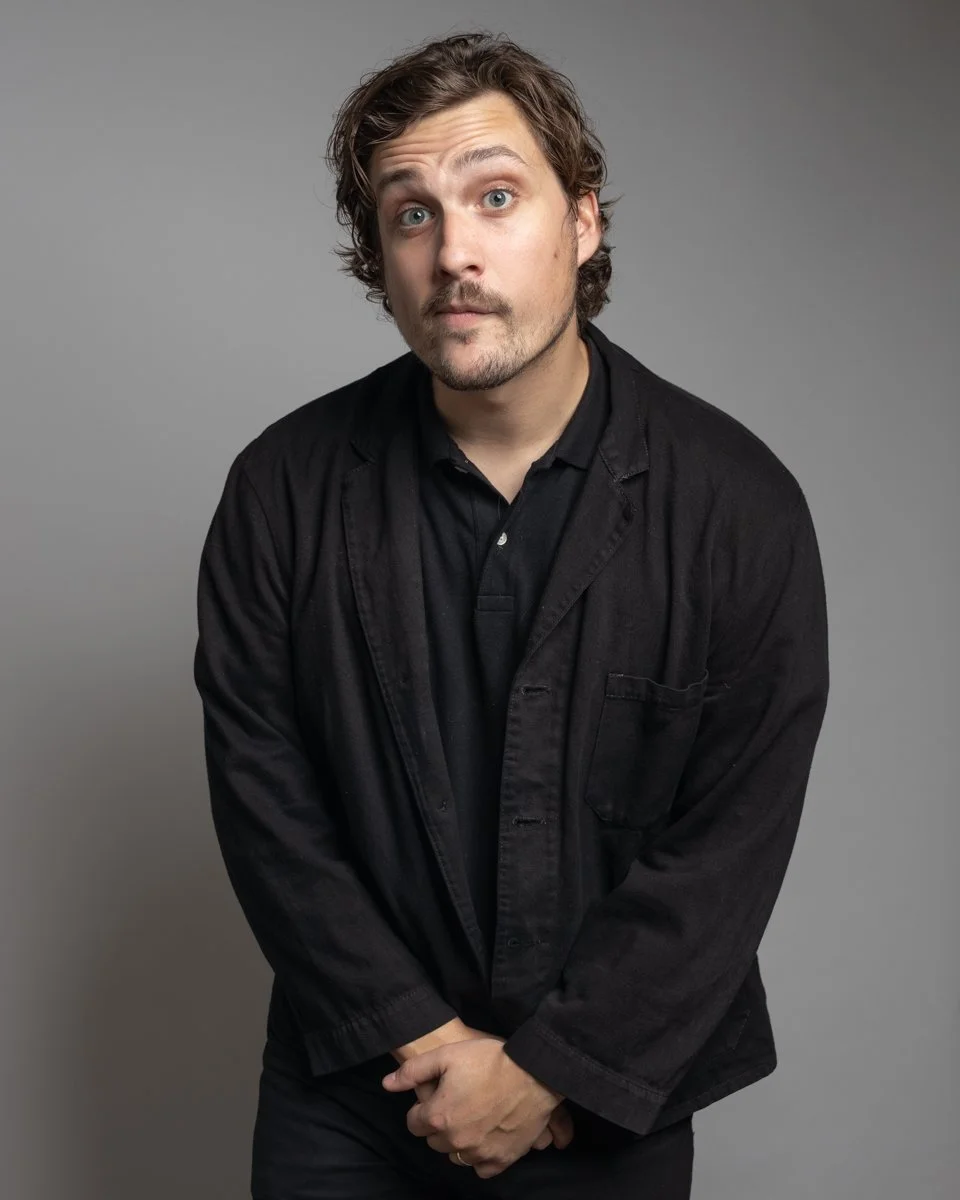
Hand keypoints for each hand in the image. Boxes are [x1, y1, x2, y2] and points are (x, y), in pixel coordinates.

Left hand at [381, 1037, 567, 1178]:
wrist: (534, 1073)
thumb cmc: (490, 1060)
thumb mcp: (447, 1054)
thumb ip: (413, 1071)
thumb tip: (387, 1084)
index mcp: (438, 1117)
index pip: (413, 1124)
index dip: (422, 1108)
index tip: (436, 1096)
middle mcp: (455, 1141)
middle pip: (434, 1140)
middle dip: (439, 1124)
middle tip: (456, 1103)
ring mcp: (479, 1153)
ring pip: (456, 1156)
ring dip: (458, 1141)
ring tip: (471, 1118)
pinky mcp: (501, 1160)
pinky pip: (481, 1168)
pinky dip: (480, 1156)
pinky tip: (486, 1136)